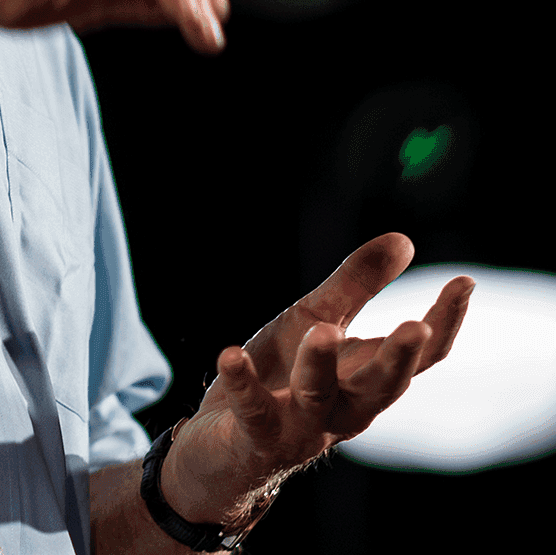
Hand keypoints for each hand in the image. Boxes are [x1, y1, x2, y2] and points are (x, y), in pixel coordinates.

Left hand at [159, 233, 474, 529]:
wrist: (226, 451)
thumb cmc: (281, 377)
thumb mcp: (315, 320)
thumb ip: (356, 285)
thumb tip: (405, 240)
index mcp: (365, 377)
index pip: (420, 356)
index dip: (445, 321)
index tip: (464, 282)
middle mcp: (345, 408)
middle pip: (382, 387)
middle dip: (399, 359)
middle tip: (416, 325)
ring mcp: (303, 427)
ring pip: (318, 398)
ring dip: (321, 365)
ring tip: (321, 330)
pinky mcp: (257, 438)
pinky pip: (253, 411)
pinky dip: (243, 383)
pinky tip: (231, 355)